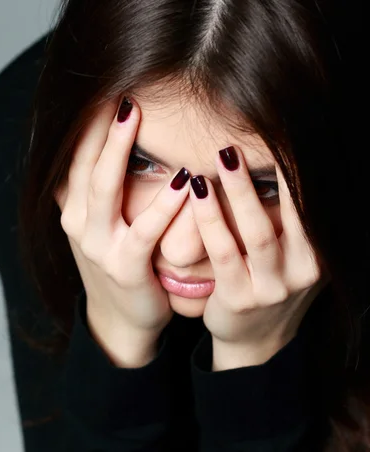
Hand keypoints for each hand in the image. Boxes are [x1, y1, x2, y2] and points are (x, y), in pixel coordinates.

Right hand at [54, 97, 190, 367]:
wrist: (121, 319)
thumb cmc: (119, 263)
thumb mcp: (101, 226)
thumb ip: (97, 191)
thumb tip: (106, 142)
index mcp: (73, 209)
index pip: (76, 157)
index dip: (88, 124)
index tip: (105, 91)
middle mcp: (78, 224)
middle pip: (86, 164)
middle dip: (101, 127)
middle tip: (119, 92)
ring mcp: (97, 246)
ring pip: (102, 189)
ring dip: (118, 152)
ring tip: (133, 118)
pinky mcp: (123, 267)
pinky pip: (143, 231)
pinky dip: (160, 206)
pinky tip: (180, 182)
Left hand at [189, 146, 325, 369]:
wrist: (252, 338)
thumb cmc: (268, 282)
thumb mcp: (291, 253)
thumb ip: (291, 218)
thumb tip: (285, 157)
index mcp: (319, 252)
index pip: (311, 201)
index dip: (299, 167)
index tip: (285, 130)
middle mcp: (305, 270)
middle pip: (292, 211)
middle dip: (273, 171)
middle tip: (249, 136)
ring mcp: (274, 287)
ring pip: (256, 231)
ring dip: (239, 191)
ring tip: (223, 156)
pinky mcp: (241, 298)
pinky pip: (224, 252)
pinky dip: (211, 220)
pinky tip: (197, 192)